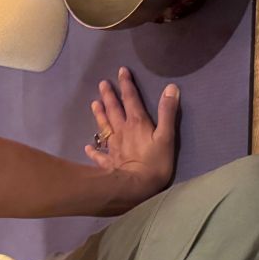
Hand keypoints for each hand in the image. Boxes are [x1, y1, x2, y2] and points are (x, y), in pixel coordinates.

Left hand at [84, 67, 178, 211]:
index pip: (131, 99)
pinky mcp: (108, 162)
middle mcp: (122, 131)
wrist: (135, 188)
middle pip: (114, 110)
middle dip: (109, 95)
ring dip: (99, 115)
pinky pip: (99, 155)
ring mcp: (113, 146)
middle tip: (102, 84)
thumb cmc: (154, 163)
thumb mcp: (167, 136)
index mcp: (137, 122)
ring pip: (104, 127)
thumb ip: (168, 112)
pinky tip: (87, 147)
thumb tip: (170, 88)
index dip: (126, 85)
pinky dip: (93, 150)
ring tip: (94, 103)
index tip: (121, 71)